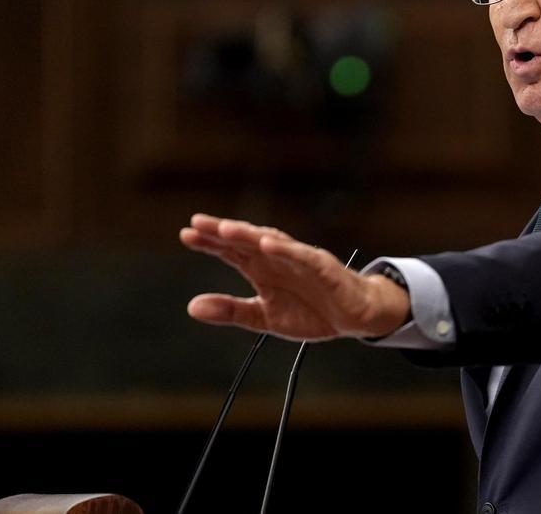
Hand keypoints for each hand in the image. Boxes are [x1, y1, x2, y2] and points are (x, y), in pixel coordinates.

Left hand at [180, 214, 410, 340]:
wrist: (354, 316)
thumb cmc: (310, 311)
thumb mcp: (263, 317)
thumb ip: (231, 311)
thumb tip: (192, 307)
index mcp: (261, 269)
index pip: (231, 251)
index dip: (210, 242)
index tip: (186, 234)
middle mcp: (277, 258)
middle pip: (247, 241)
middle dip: (223, 231)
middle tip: (197, 223)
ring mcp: (299, 260)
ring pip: (272, 242)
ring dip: (250, 234)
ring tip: (226, 229)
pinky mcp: (323, 267)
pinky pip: (303, 255)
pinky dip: (286, 250)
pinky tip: (268, 244)